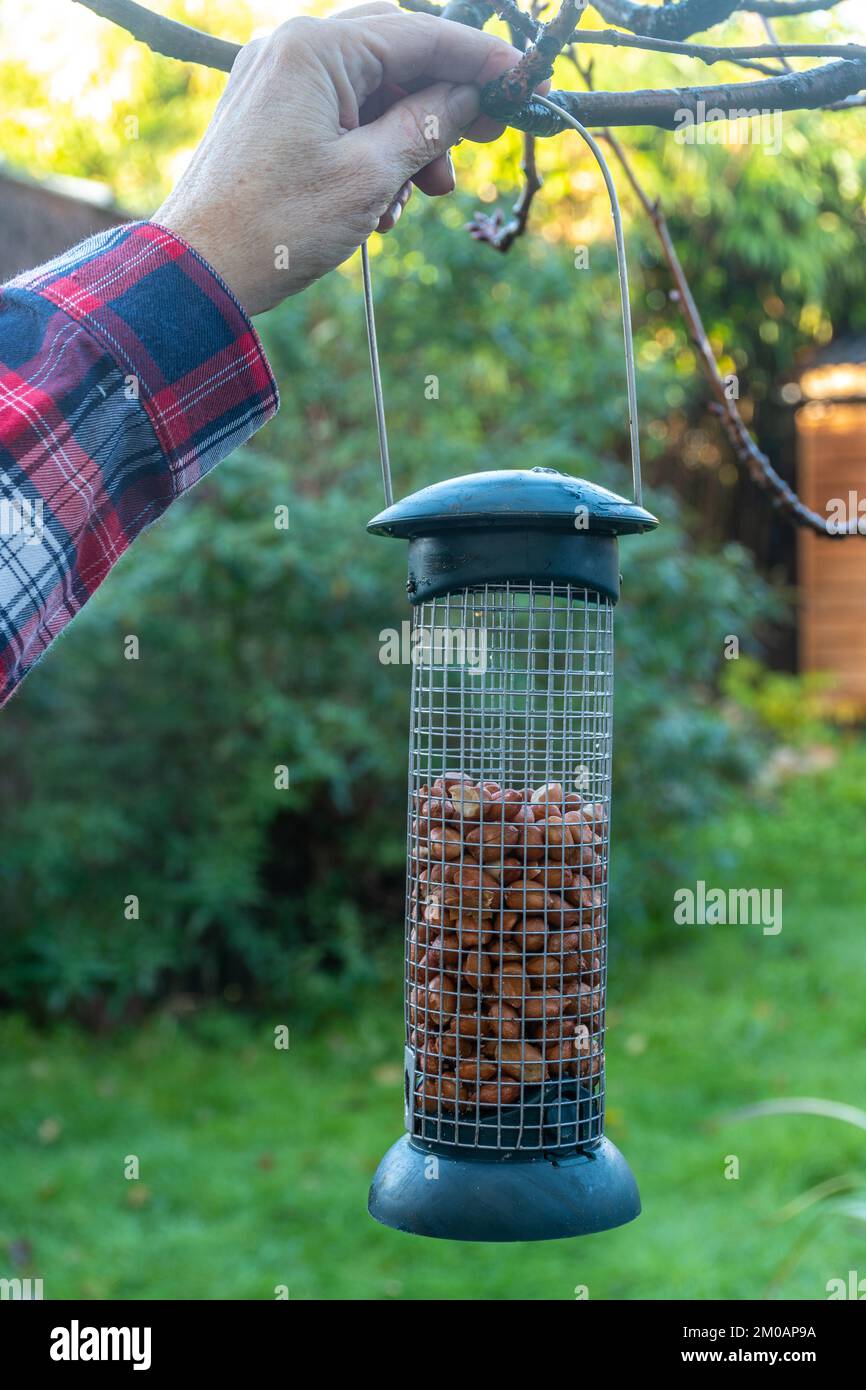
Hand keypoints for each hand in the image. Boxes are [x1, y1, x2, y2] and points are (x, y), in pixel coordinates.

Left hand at [154, 3, 529, 314]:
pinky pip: (338, 117)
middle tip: (480, 141)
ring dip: (406, 140)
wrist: (200, 273)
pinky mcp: (268, 116)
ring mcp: (275, 81)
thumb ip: (427, 126)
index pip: (418, 35)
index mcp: (315, 49)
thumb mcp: (370, 177)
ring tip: (422, 196)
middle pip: (394, 56)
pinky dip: (370, 152)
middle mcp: (291, 49)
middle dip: (439, 104)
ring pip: (369, 92)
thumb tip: (468, 99)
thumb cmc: (278, 226)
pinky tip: (381, 205)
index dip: (478, 60)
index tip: (523, 82)